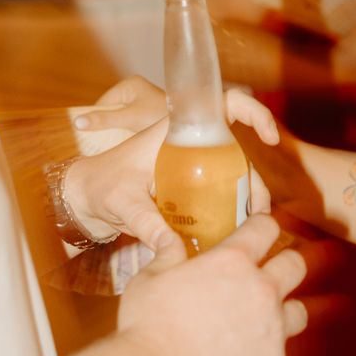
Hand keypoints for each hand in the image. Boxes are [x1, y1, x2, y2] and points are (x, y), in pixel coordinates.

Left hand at [61, 74, 276, 247]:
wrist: (85, 196)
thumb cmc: (101, 187)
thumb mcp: (123, 204)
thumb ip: (146, 224)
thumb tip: (172, 250)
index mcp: (174, 131)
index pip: (222, 105)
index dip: (253, 113)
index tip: (269, 137)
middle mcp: (188, 143)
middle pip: (236, 151)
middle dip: (255, 180)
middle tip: (259, 213)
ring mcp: (190, 163)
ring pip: (232, 174)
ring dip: (246, 198)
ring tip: (250, 230)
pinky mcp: (188, 183)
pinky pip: (219, 190)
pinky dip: (230, 208)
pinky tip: (234, 233)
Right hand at [115, 213, 306, 355]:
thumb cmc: (147, 327)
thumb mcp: (148, 280)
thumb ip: (167, 256)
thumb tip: (172, 240)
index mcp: (232, 262)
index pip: (265, 227)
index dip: (263, 225)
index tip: (259, 230)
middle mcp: (261, 289)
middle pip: (295, 264)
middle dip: (285, 263)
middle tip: (268, 273)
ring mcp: (273, 328)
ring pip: (299, 310)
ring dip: (285, 310)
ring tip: (265, 319)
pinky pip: (280, 351)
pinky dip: (266, 350)